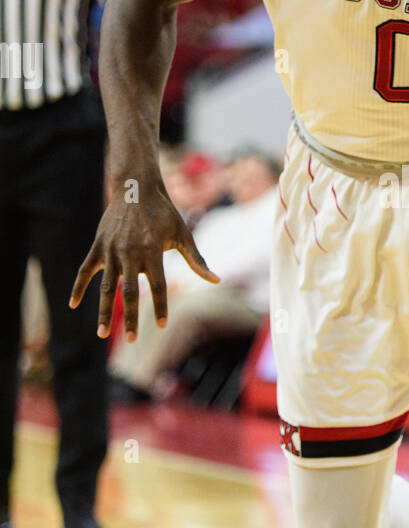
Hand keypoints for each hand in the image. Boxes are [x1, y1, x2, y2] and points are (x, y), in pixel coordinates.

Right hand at [69, 185, 218, 340]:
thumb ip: (196, 260)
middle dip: (131, 318)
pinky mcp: (98, 246)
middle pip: (129, 292)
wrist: (136, 187)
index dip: (160, 306)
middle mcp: (130, 252)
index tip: (163, 324)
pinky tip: (72, 304)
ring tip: (102, 334)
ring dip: (104, 311)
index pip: (158, 285)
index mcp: (152, 250)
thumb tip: (216, 280)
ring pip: (106, 287)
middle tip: (132, 340)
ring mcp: (111, 250)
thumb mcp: (182, 234)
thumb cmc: (164, 213)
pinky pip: (85, 271)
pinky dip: (78, 287)